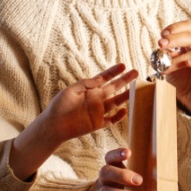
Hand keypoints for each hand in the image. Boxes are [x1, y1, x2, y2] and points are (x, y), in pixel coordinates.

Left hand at [10, 64, 136, 180]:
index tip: (123, 65)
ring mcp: (98, 111)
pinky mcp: (98, 123)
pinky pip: (112, 120)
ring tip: (135, 89)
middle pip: (114, 88)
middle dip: (124, 80)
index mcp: (89, 89)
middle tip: (136, 73)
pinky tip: (124, 110)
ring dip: (125, 96)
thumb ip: (85, 84)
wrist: (54, 125)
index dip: (113, 72)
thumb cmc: (59, 106)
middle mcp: (96, 99)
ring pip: (116, 102)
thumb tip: (99, 79)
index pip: (104, 78)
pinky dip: (119, 116)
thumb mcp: (70, 91)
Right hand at [82, 148, 141, 190]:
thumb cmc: (117, 189)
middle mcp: (103, 180)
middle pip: (106, 172)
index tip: (129, 153)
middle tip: (139, 180)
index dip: (117, 154)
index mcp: (111, 169)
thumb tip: (164, 173)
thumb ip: (138, 176)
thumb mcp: (123, 180)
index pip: (110, 158)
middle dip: (122, 175)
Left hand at [157, 21, 190, 115]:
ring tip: (167, 65)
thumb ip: (166, 56)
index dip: (175, 28)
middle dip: (174, 39)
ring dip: (178, 58)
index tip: (162, 35)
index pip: (187, 27)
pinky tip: (188, 63)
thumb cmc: (182, 80)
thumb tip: (160, 47)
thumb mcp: (170, 66)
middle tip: (161, 44)